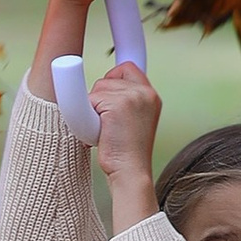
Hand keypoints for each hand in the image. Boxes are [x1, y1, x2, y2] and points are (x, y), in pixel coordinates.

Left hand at [91, 60, 161, 212]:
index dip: (114, 77)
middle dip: (101, 96)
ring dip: (94, 107)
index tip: (105, 91)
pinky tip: (100, 131)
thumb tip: (103, 86)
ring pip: (98, 88)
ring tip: (104, 129)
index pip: (128, 68)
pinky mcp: (117, 104)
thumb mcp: (135, 120)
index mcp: (151, 96)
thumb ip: (127, 100)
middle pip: (108, 77)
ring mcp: (132, 97)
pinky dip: (89, 115)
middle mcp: (145, 93)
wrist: (130, 172)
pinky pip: (91, 99)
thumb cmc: (127, 152)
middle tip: (107, 122)